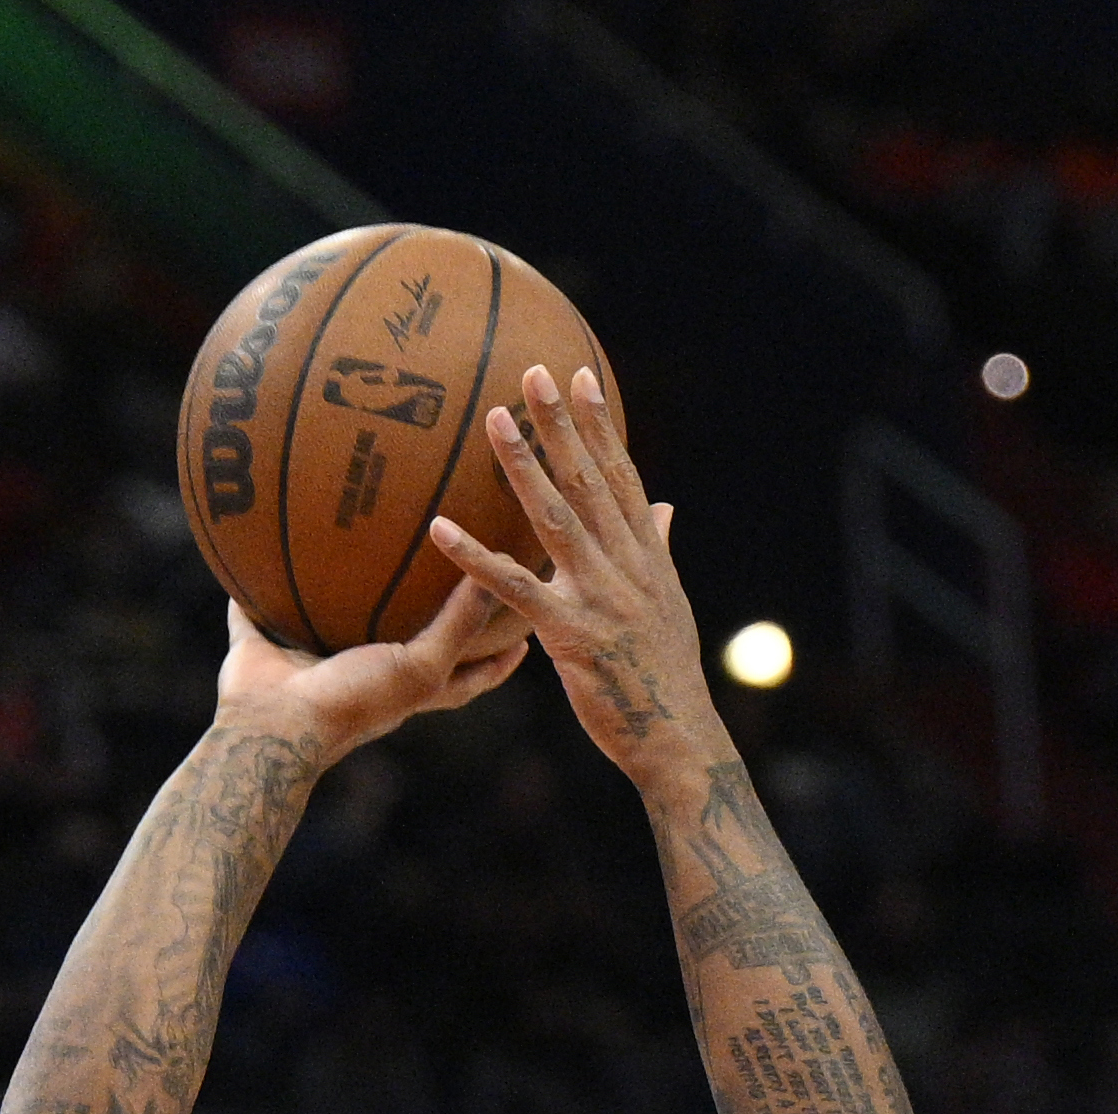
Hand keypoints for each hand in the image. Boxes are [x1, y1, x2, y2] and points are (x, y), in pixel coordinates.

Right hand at [212, 576, 528, 767]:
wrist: (277, 728)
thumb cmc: (354, 704)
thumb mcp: (420, 667)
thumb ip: (458, 625)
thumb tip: (493, 569)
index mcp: (404, 689)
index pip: (466, 675)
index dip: (496, 658)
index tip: (523, 634)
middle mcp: (362, 675)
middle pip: (402, 645)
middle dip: (420, 618)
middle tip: (443, 575)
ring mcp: (311, 663)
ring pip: (330, 621)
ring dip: (336, 592)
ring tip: (349, 548)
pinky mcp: (263, 647)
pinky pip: (253, 610)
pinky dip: (247, 588)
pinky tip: (249, 549)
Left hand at [428, 365, 717, 794]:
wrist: (677, 738)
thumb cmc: (663, 677)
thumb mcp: (668, 605)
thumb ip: (659, 548)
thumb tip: (664, 506)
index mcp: (647, 556)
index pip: (619, 475)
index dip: (599, 424)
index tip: (578, 376)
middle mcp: (626, 565)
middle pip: (588, 481)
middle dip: (561, 423)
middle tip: (530, 371)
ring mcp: (600, 597)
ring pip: (555, 519)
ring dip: (523, 467)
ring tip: (492, 422)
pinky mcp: (571, 634)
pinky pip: (515, 590)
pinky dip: (476, 557)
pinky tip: (440, 529)